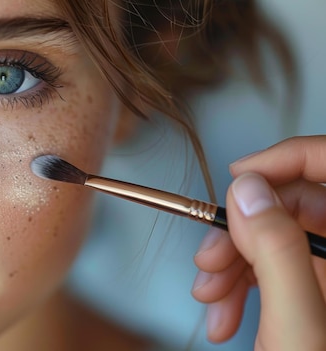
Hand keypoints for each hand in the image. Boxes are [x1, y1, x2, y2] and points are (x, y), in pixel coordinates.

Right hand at [192, 136, 325, 349]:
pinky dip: (238, 286)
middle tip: (209, 258)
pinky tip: (221, 314)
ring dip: (231, 264)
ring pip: (275, 238)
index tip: (237, 178)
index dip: (286, 160)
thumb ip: (277, 253)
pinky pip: (270, 269)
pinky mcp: (310, 294)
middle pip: (296, 207)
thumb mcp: (295, 326)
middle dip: (241, 230)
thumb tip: (249, 191)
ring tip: (209, 298)